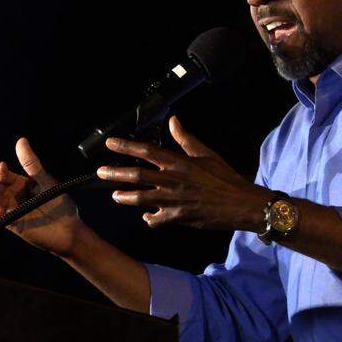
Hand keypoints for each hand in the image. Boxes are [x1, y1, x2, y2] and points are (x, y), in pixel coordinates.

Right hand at [0, 137, 84, 256]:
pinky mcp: (11, 223)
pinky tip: (1, 211)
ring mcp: (11, 209)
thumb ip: (32, 163)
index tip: (3, 167)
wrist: (69, 229)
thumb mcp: (46, 181)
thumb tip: (21, 140)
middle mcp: (13, 195)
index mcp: (21, 183)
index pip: (1, 173)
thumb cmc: (61, 205)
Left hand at [97, 116, 273, 230]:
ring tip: (115, 196)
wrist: (241, 204)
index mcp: (179, 163)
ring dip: (126, 198)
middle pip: (137, 176)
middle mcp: (173, 181)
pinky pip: (157, 220)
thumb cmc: (225, 177)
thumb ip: (185, 139)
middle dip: (115, 174)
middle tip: (100, 173)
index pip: (147, 151)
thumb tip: (172, 121)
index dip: (126, 146)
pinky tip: (147, 217)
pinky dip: (150, 219)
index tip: (110, 143)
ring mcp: (174, 201)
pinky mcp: (179, 217)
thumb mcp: (206, 154)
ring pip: (142, 199)